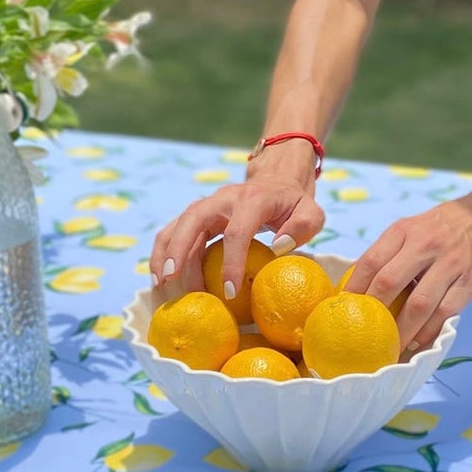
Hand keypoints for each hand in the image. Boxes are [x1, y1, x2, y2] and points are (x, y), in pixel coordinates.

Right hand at [148, 150, 323, 299]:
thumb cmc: (294, 204)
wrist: (277, 179)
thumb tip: (278, 248)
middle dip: (180, 249)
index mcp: (253, 199)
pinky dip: (164, 252)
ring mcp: (208, 205)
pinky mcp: (199, 215)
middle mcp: (224, 198)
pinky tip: (160, 278)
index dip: (231, 262)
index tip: (229, 292)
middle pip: (194, 219)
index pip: (237, 232)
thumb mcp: (311, 212)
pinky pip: (175, 231)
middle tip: (172, 279)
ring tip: (160, 283)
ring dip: (165, 252)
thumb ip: (303, 227)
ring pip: (178, 224)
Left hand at [345, 195, 471, 351]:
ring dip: (402, 330)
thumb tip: (355, 287)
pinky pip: (446, 312)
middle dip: (373, 312)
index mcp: (404, 231)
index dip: (353, 289)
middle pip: (389, 282)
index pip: (370, 261)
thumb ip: (388, 254)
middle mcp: (426, 244)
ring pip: (419, 304)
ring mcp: (451, 263)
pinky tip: (418, 341)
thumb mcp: (411, 229)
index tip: (341, 310)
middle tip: (363, 334)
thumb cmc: (442, 229)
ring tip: (390, 347)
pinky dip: (429, 330)